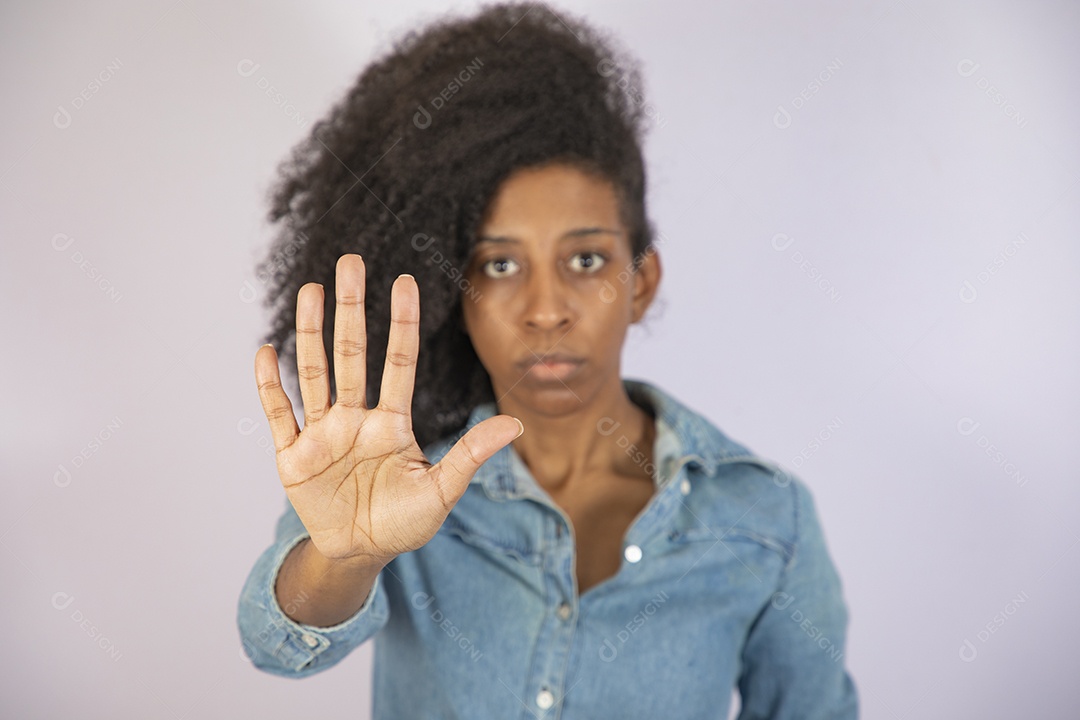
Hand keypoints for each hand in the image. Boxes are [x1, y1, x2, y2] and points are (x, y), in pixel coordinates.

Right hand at [253, 254, 522, 565]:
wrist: (361, 553)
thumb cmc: (404, 521)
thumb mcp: (442, 490)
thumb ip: (471, 455)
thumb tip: (516, 424)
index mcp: (392, 422)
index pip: (398, 362)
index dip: (402, 323)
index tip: (405, 282)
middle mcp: (356, 417)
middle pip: (352, 353)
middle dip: (351, 308)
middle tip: (350, 262)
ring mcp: (323, 433)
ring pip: (315, 372)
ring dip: (311, 332)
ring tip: (311, 290)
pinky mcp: (293, 457)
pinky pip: (280, 414)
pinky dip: (272, 385)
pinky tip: (266, 351)